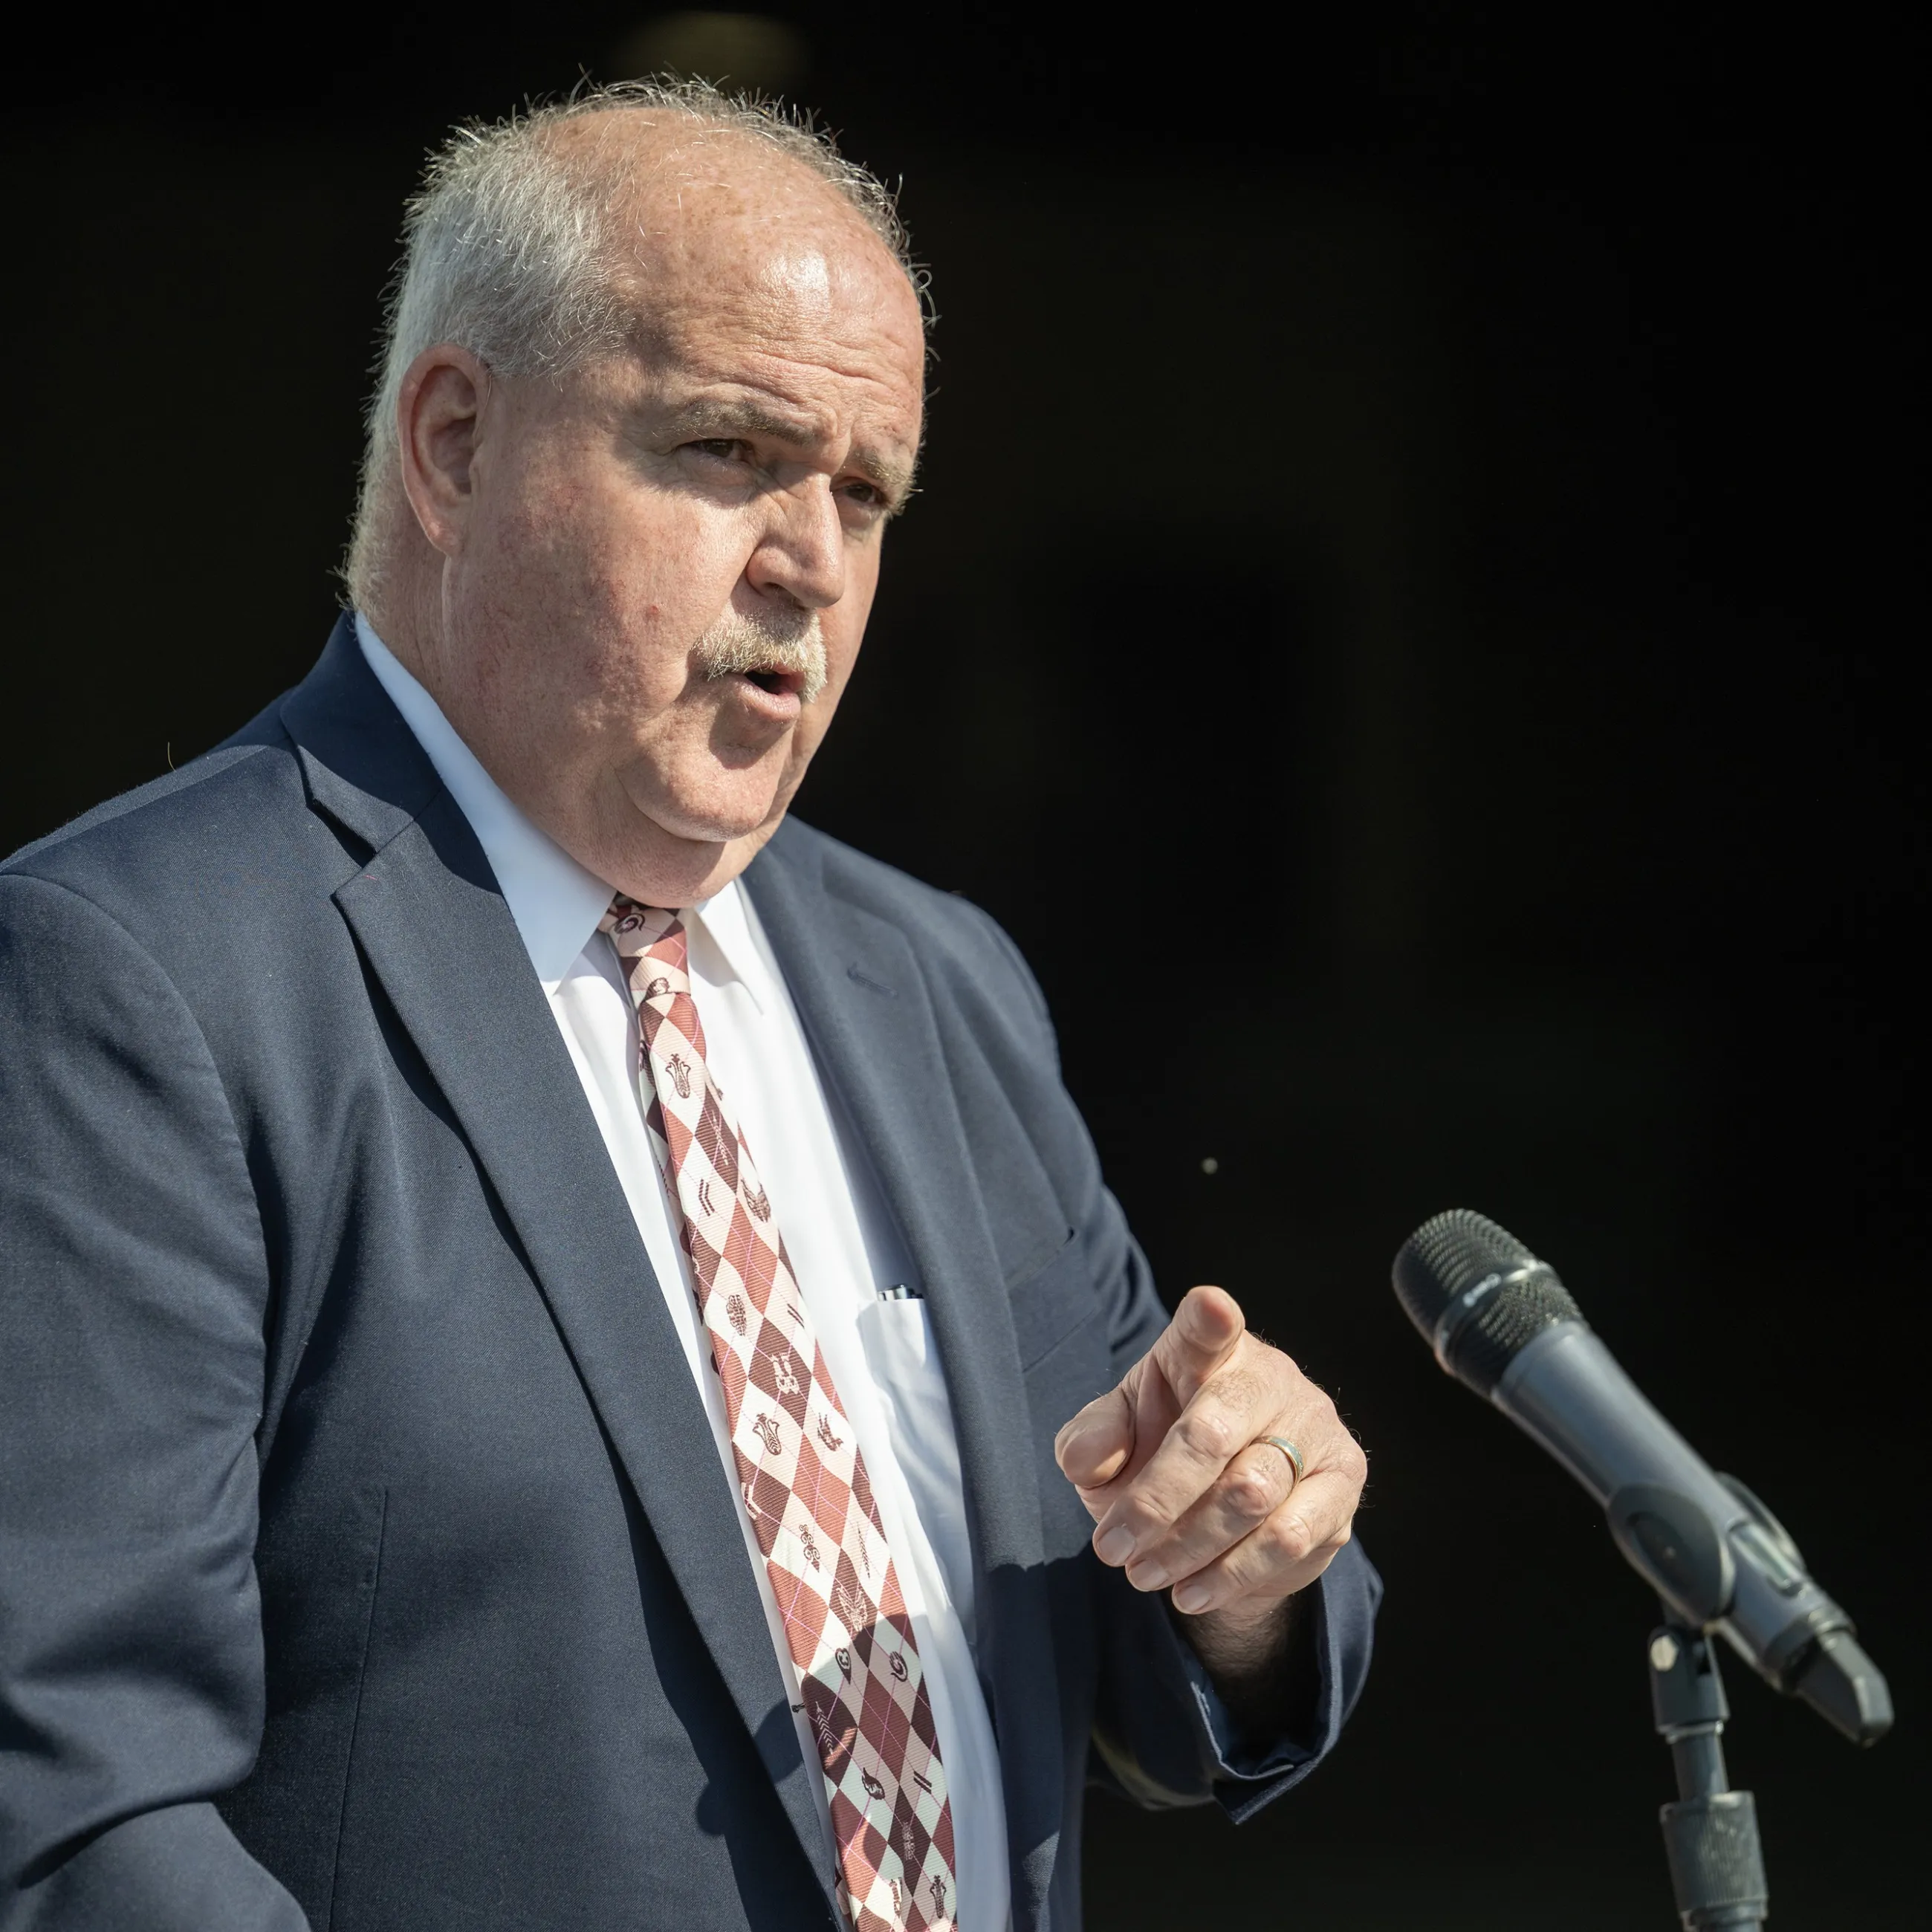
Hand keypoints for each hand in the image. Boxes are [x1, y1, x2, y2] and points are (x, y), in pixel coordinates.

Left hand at [1053, 1286, 1365, 1634]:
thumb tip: (1088, 1460)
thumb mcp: (1113, 1439)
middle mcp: (1268, 1377)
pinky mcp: (1342, 1482)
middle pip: (1212, 1434)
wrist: (1217, 1510)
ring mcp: (1313, 1426)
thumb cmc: (1158, 1449)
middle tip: (1111, 1548)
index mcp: (1206, 1350)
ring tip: (1143, 1573)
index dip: (1210, 1317)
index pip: (1207, 1327)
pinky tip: (1191, 1591)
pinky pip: (1288, 1537)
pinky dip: (1231, 1574)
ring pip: (1249, 1494)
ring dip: (1186, 1545)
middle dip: (1155, 1500)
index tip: (1210, 1307)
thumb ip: (1092, 1439)